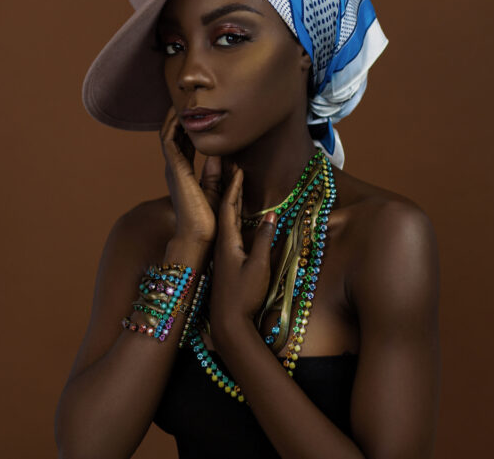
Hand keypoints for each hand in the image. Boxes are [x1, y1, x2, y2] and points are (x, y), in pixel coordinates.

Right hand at [160, 106, 222, 244]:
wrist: (200, 235)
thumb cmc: (208, 219)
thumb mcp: (215, 190)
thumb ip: (214, 172)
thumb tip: (218, 154)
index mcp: (183, 173)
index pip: (183, 144)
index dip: (187, 127)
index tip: (195, 112)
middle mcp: (175, 169)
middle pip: (172, 135)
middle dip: (178, 117)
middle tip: (187, 99)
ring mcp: (173, 168)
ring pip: (168, 134)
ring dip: (174, 117)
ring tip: (182, 100)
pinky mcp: (175, 168)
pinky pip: (169, 140)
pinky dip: (173, 125)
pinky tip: (181, 113)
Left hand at [209, 166, 277, 347]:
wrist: (227, 324)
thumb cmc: (243, 297)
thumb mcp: (259, 266)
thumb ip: (265, 240)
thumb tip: (272, 215)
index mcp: (227, 242)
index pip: (229, 207)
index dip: (234, 187)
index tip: (238, 169)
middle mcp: (222, 245)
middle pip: (225, 210)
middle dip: (230, 188)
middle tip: (234, 169)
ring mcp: (223, 254)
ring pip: (226, 221)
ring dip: (232, 201)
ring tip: (236, 186)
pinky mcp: (226, 263)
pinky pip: (229, 232)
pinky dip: (234, 218)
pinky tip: (239, 218)